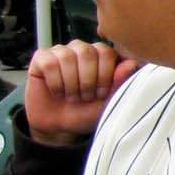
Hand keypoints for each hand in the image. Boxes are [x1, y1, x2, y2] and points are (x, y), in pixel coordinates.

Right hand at [24, 41, 140, 145]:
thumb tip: (132, 63)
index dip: (104, 74)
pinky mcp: (41, 58)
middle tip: (86, 97)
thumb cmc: (88, 111)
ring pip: (67, 57)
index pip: (107, 52)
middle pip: (87, 52)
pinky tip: (57, 92)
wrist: (61, 125)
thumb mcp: (109, 101)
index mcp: (102, 56)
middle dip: (87, 80)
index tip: (101, 94)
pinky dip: (55, 83)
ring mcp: (61, 52)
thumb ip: (120, 81)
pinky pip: (49, 63)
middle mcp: (82, 49)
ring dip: (71, 83)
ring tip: (72, 97)